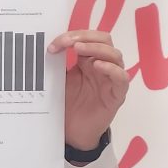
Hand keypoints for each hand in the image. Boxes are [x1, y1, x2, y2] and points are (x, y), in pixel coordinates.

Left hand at [48, 30, 128, 149]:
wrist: (71, 131)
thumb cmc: (67, 105)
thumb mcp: (59, 81)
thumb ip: (57, 65)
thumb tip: (46, 47)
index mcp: (88, 60)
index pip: (88, 38)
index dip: (72, 36)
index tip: (53, 44)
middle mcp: (102, 66)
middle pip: (104, 40)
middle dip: (86, 37)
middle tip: (68, 43)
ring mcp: (111, 79)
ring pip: (115, 55)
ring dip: (97, 49)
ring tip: (80, 49)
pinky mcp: (117, 95)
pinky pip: (121, 78)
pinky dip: (111, 69)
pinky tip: (97, 66)